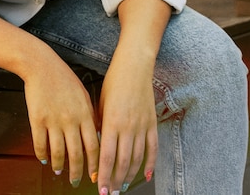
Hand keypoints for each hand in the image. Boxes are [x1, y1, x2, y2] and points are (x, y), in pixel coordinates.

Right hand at [24, 53, 99, 186]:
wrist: (41, 65)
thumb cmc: (63, 78)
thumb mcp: (83, 95)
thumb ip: (90, 116)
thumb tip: (95, 137)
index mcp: (85, 113)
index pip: (94, 146)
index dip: (95, 165)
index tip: (96, 176)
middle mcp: (70, 119)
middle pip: (76, 154)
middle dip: (77, 173)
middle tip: (75, 181)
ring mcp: (53, 120)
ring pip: (58, 153)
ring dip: (59, 166)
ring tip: (59, 171)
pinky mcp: (37, 119)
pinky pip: (40, 144)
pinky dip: (42, 155)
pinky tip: (43, 158)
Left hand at [97, 56, 157, 192]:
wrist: (134, 66)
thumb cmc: (113, 81)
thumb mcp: (100, 103)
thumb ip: (100, 125)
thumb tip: (96, 146)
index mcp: (112, 122)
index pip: (106, 157)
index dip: (103, 176)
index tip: (99, 189)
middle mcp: (128, 127)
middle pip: (122, 162)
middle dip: (115, 181)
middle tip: (110, 193)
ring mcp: (142, 126)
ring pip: (137, 159)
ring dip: (129, 176)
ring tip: (123, 187)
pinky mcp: (152, 123)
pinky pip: (153, 148)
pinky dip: (151, 164)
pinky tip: (147, 175)